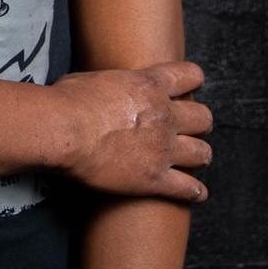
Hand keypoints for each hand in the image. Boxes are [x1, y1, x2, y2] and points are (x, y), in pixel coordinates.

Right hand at [48, 60, 211, 202]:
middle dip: (199, 123)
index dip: (193, 81)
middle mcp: (164, 115)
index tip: (188, 89)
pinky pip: (190, 190)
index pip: (190, 76)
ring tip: (193, 160)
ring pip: (203, 154)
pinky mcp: (155, 180)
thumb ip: (111, 83)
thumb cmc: (67, 100)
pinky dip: (195, 192)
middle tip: (189, 128)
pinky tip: (194, 192)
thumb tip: (101, 87)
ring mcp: (163, 149)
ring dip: (199, 156)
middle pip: (204, 118)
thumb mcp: (94, 78)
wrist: (63, 130)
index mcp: (150, 84)